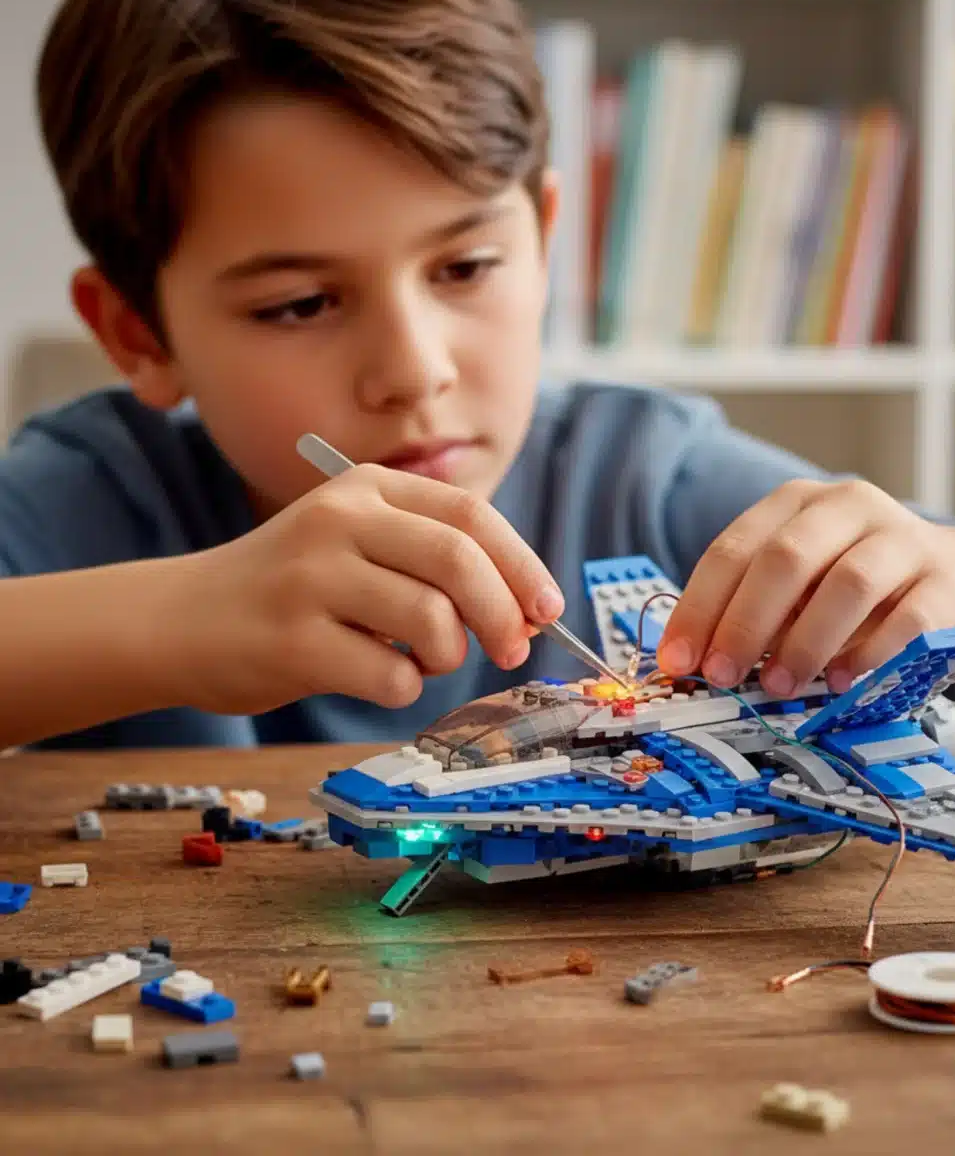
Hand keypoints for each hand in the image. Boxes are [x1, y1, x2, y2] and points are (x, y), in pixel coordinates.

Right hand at [164, 463, 562, 713]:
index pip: (471, 515)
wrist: (181, 619)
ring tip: (422, 660)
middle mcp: (339, 520)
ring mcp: (311, 578)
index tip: (548, 608)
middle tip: (515, 649)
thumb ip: (434, 563)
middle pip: (461, 562)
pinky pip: (391, 675)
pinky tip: (376, 676)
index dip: (522, 564)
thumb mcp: (358, 545)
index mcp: (366, 489)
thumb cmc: (293, 589)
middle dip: (505, 615)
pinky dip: (404, 688)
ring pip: (432, 620)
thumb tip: (526, 611)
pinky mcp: (292, 641)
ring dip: (449, 656)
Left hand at [656, 479, 954, 697]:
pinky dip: (870, 654)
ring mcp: (903, 538)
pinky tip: (843, 682)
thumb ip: (756, 611)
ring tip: (779, 685)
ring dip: (804, 642)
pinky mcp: (947, 580)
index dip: (700, 607)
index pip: (734, 549)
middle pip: (786, 558)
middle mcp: (849, 507)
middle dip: (745, 622)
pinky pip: (907, 619)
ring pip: (847, 583)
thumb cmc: (862, 588)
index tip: (678, 660)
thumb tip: (697, 660)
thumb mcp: (803, 585)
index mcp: (797, 503)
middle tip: (722, 675)